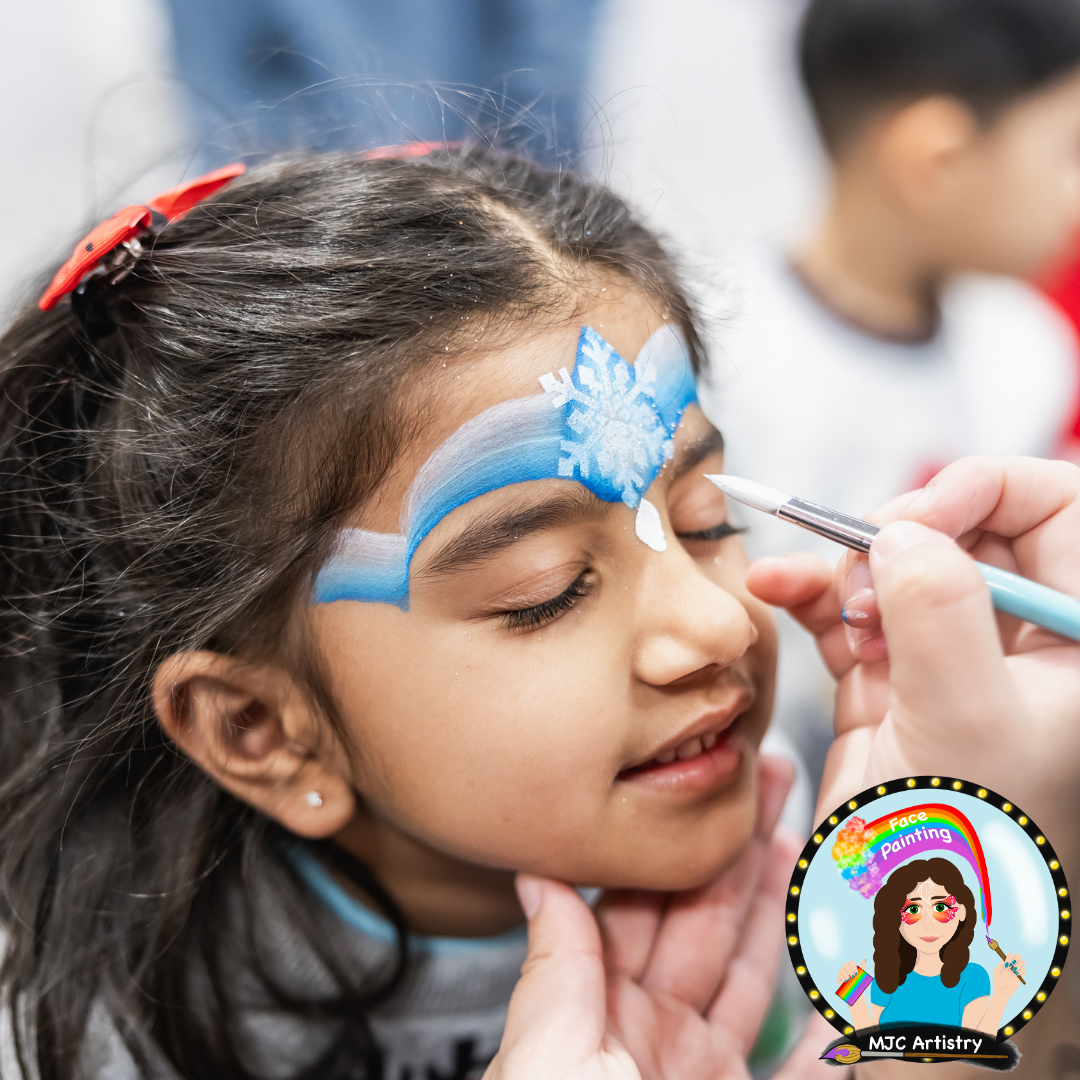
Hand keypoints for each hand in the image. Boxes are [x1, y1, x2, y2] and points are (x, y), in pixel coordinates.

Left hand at [484, 756, 833, 1079]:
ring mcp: (702, 1072)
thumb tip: (538, 878)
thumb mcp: (548, 1059)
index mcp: (596, 1017)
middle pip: (706, 924)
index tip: (705, 787)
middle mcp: (652, 1037)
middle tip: (769, 782)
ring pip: (750, 972)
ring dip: (778, 905)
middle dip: (739, 850)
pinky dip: (831, 1016)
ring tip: (800, 837)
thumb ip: (555, 974)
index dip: (678, 844)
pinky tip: (843, 962)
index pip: (644, 909)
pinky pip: (809, 1064)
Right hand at [745, 456, 1079, 826]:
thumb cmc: (965, 855)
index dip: (989, 489)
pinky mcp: (882, 678)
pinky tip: (774, 589)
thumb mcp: (968, 726)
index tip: (919, 517)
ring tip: (819, 592)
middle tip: (863, 560)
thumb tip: (902, 536)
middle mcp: (1017, 643)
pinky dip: (805, 592)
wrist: (898, 936)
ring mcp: (944, 658)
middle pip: (966, 524)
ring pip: (895, 563)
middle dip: (904, 528)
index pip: (1060, 510)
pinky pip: (842, 608)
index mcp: (1077, 642)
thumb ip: (941, 616)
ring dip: (842, 561)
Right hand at [836, 959, 865, 985]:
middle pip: (845, 964)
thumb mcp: (862, 975)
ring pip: (841, 969)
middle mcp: (846, 968)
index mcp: (852, 967)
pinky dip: (842, 977)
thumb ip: (862, 966)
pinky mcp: (839, 977)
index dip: (853, 966)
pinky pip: (839, 974)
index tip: (856, 973)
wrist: (856, 991)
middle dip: (849, 970)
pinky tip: (846, 981)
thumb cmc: (859, 982)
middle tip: (853, 976)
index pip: (851, 962)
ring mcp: (842, 972)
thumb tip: (864, 959)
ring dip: (845, 974)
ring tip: (849, 979)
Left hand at [992, 954, 1024, 996]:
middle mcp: (1011, 965)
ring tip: (1014, 970)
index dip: (1009, 958)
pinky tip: (1016, 974)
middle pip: (1018, 956)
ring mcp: (1016, 970)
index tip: (1006, 965)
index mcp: (1005, 963)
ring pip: (1022, 962)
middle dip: (1016, 959)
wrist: (1003, 991)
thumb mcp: (996, 972)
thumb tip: (1005, 962)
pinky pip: (1024, 970)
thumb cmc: (998, 981)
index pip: (1010, 955)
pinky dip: (1021, 971)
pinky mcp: (1020, 976)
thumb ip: (1000, 966)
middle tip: (1012, 965)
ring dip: (1019, 965)